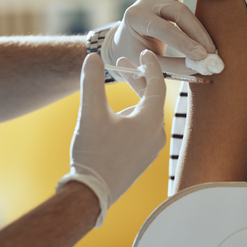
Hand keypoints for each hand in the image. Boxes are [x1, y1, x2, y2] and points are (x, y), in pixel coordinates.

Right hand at [61, 51, 166, 226]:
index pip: (156, 84)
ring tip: (110, 95)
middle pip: (150, 98)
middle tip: (120, 65)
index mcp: (150, 121)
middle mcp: (156, 134)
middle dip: (136, 80)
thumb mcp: (90, 113)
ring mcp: (151, 148)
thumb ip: (92, 82)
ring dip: (131, 99)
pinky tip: (114, 118)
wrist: (91, 194)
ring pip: (145, 114)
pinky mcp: (142, 158)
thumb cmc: (93, 154)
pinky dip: (131, 116)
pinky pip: (142, 129)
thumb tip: (92, 57)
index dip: (149, 65)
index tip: (143, 52)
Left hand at [101, 0, 226, 76]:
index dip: (184, 42)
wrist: (122, 43)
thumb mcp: (147, 64)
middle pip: (176, 10)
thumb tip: (205, 67)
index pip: (163, 29)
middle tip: (212, 49)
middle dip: (196, 30)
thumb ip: (174, 66)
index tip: (202, 57)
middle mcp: (145, 2)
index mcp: (135, 19)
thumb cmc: (135, 56)